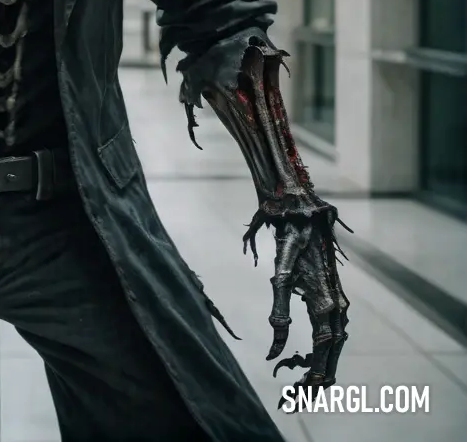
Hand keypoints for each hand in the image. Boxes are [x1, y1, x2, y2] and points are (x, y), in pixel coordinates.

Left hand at [261, 209, 349, 406]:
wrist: (302, 211)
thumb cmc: (289, 239)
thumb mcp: (280, 276)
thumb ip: (278, 315)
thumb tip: (272, 354)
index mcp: (326, 304)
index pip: (321, 354)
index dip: (309, 379)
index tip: (293, 398)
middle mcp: (338, 307)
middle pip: (331, 355)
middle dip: (312, 379)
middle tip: (292, 399)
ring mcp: (338, 302)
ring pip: (333, 346)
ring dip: (315, 365)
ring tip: (294, 382)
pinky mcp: (332, 296)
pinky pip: (330, 331)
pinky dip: (317, 348)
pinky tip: (299, 355)